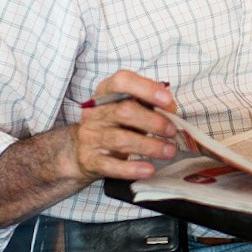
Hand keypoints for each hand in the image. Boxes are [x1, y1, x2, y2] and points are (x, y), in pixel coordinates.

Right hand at [65, 70, 179, 182]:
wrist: (79, 150)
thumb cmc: (114, 124)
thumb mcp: (129, 107)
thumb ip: (149, 103)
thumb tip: (171, 107)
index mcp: (106, 93)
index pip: (122, 81)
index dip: (146, 89)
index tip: (168, 100)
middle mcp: (95, 113)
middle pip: (124, 112)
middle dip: (153, 122)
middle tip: (172, 131)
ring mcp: (90, 137)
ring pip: (120, 139)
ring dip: (150, 146)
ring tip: (169, 151)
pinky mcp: (90, 160)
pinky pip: (111, 165)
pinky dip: (132, 168)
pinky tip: (149, 170)